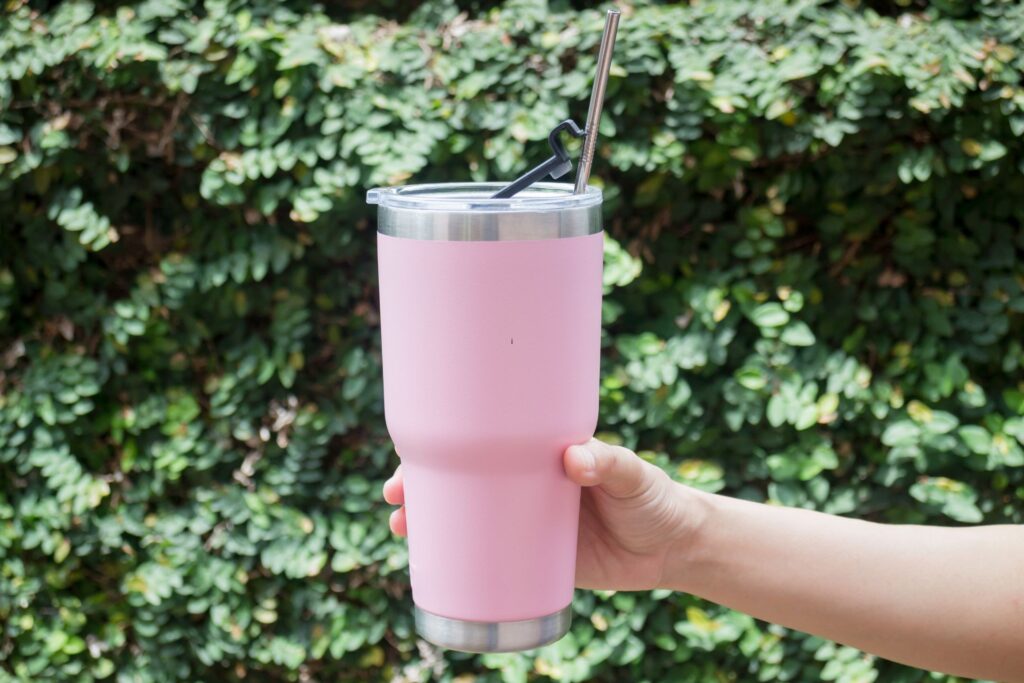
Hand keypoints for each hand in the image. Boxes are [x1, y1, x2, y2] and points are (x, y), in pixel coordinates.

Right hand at [382, 437, 696, 591]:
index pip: (484, 445)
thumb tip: (574, 457)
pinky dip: (463, 567)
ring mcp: (528, 526)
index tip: (410, 458)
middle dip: (423, 488)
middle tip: (395, 499)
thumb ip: (611, 463)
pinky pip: (492, 565)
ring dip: (434, 526)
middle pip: (464, 482)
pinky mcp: (539, 564)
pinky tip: (437, 573)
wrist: (677, 548)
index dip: (444, 449)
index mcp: (540, 456)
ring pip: (470, 524)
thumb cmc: (656, 499)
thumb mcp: (635, 476)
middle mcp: (526, 487)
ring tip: (402, 531)